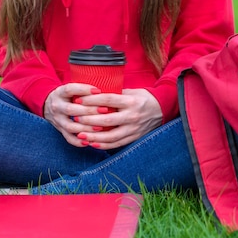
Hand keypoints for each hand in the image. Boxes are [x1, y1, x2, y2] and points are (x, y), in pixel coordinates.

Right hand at [43, 83, 103, 147]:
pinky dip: (79, 141)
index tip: (98, 91)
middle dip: (88, 110)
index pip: (69, 89)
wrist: (47, 105)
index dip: (83, 89)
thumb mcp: (71, 89)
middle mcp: (57, 106)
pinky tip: (90, 141)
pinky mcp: (60, 130)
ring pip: (70, 126)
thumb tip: (103, 90)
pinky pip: (69, 138)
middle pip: (70, 109)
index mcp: (60, 93)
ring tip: (100, 127)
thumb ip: (84, 89)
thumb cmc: (67, 96)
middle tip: (104, 110)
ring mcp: (58, 120)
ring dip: (86, 128)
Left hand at [44, 86, 162, 149]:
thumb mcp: (132, 91)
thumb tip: (95, 92)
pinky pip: (116, 144)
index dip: (92, 100)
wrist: (162, 110)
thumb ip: (116, 93)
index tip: (79, 100)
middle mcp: (132, 116)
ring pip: (111, 136)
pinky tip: (92, 144)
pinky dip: (103, 145)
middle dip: (89, 120)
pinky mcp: (134, 137)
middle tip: (75, 118)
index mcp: (131, 101)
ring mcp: (133, 129)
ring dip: (93, 136)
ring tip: (80, 135)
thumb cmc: (144, 98)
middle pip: (107, 120)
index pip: (108, 100)